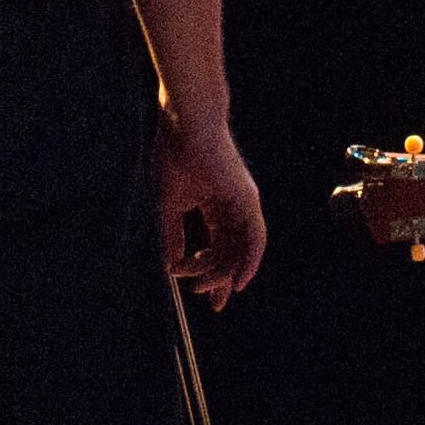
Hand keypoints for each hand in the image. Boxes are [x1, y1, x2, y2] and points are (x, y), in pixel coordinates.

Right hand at [159, 113, 264, 306]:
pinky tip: (238, 282)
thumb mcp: (169, 205)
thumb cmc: (174, 156)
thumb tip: (171, 266)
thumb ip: (173, 236)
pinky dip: (249, 262)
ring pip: (240, 249)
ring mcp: (243, 204)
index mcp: (214, 204)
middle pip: (231, 251)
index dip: (208, 269)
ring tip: (202, 287)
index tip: (195, 292)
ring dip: (222, 272)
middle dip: (217, 277)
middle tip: (204, 298)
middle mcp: (233, 206)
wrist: (185, 127)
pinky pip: (255, 238)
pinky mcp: (248, 201)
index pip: (217, 244)